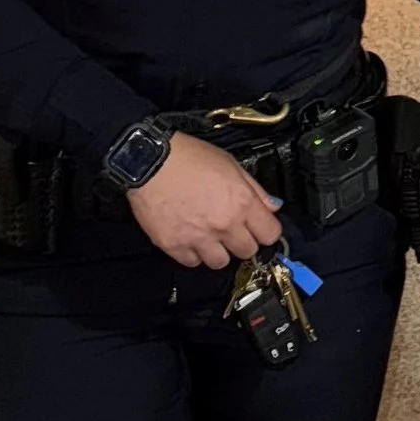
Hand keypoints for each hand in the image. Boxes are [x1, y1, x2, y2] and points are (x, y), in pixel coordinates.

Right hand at [126, 131, 282, 269]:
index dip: (265, 231)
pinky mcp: (174, 246)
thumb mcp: (230, 163)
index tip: (259, 228)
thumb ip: (254, 189)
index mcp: (241, 202)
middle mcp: (224, 224)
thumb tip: (271, 206)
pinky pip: (192, 262)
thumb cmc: (187, 157)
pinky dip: (192, 253)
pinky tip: (189, 237)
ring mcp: (198, 238)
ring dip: (217, 251)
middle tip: (231, 230)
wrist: (148, 160)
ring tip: (208, 235)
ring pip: (220, 263)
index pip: (270, 234)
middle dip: (242, 241)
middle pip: (247, 251)